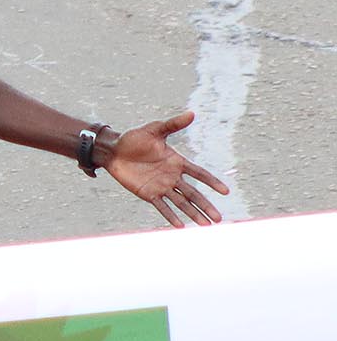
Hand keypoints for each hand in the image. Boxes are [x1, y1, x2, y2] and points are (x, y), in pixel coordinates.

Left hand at [105, 112, 229, 226]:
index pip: (199, 174)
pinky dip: (171, 216)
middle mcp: (172, 176)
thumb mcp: (154, 130)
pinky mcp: (148, 193)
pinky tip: (180, 226)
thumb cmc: (134, 138)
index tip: (225, 192)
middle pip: (193, 193)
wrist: (114, 150)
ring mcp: (161, 186)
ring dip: (193, 214)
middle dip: (206, 205)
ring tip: (206, 226)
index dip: (212, 182)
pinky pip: (162, 206)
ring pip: (181, 203)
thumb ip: (173, 124)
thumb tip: (192, 114)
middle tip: (219, 219)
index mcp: (177, 161)